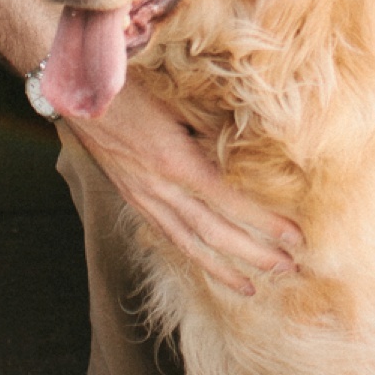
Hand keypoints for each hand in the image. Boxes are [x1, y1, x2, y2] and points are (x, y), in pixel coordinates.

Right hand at [75, 76, 302, 297]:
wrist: (79, 94)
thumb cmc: (133, 86)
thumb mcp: (178, 99)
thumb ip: (213, 125)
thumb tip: (258, 141)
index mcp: (175, 162)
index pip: (230, 203)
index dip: (264, 224)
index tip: (296, 237)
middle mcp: (160, 189)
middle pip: (214, 234)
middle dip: (254, 256)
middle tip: (290, 269)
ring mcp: (144, 198)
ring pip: (189, 245)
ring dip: (224, 269)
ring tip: (252, 289)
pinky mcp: (134, 199)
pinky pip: (168, 236)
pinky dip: (192, 255)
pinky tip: (208, 266)